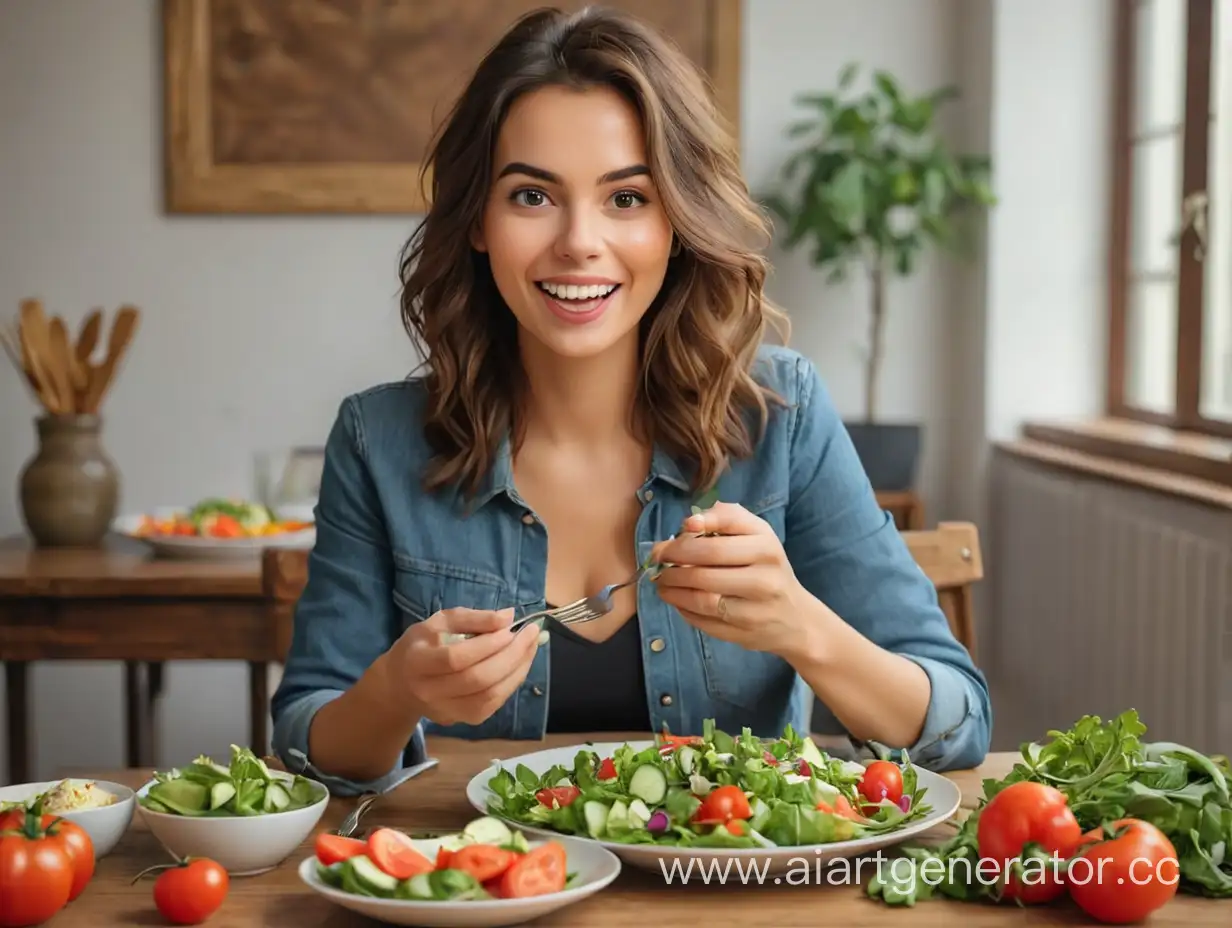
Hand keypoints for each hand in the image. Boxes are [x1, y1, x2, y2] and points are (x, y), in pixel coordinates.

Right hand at [381, 607, 540, 726]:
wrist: (402, 684)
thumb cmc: (423, 645)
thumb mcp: (440, 622)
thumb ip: (472, 618)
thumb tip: (507, 617)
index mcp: (419, 662)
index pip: (457, 658)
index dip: (488, 644)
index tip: (511, 627)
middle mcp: (430, 691)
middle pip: (478, 679)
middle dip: (511, 655)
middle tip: (531, 634)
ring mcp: (447, 710)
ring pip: (490, 696)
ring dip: (518, 670)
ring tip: (531, 647)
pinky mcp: (462, 720)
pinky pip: (493, 705)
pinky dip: (512, 683)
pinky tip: (520, 665)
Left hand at [649, 502, 814, 658]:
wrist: (796, 619)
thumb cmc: (768, 569)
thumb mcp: (759, 536)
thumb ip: (728, 518)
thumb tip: (690, 521)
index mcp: (767, 548)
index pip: (719, 540)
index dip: (688, 537)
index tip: (675, 533)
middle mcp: (764, 579)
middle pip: (705, 570)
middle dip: (673, 563)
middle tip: (658, 559)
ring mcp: (754, 611)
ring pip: (701, 599)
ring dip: (673, 588)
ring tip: (661, 581)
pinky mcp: (743, 634)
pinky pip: (703, 621)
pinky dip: (682, 608)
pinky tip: (676, 599)